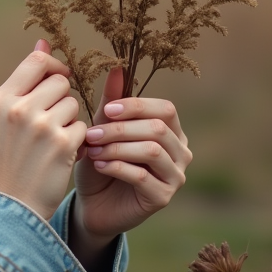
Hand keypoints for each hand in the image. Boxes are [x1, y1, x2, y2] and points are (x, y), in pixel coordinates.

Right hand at [0, 41, 86, 218]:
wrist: (8, 208)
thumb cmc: (4, 160)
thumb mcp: (1, 119)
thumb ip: (22, 82)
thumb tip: (44, 41)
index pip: (36, 60)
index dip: (54, 66)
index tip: (58, 79)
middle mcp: (19, 110)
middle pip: (60, 82)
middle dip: (61, 99)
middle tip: (50, 122)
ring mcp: (41, 127)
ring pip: (73, 105)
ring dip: (69, 121)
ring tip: (51, 143)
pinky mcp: (63, 145)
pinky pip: (82, 128)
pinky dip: (77, 141)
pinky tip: (60, 156)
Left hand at [72, 66, 191, 248]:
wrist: (92, 204)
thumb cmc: (100, 161)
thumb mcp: (102, 129)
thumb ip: (111, 102)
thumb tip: (117, 67)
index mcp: (171, 130)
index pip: (165, 109)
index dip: (136, 106)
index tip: (107, 110)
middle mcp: (180, 151)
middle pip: (157, 129)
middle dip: (120, 129)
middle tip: (91, 134)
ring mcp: (176, 176)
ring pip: (151, 151)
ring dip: (117, 147)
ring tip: (93, 149)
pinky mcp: (163, 197)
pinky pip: (143, 176)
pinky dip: (117, 167)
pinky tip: (99, 165)